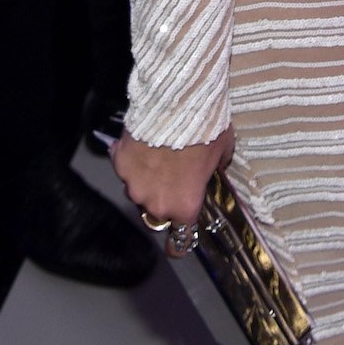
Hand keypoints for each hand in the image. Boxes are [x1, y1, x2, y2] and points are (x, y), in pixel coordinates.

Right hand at [113, 125, 234, 257]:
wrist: (178, 101)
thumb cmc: (206, 127)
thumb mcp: (223, 151)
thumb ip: (216, 168)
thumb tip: (214, 169)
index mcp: (185, 205)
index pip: (179, 242)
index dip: (179, 243)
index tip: (179, 242)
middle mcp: (157, 203)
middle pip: (156, 214)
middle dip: (163, 201)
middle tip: (172, 178)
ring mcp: (134, 185)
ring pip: (138, 191)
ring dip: (146, 180)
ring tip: (158, 155)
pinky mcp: (120, 163)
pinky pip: (125, 167)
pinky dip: (131, 159)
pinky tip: (143, 142)